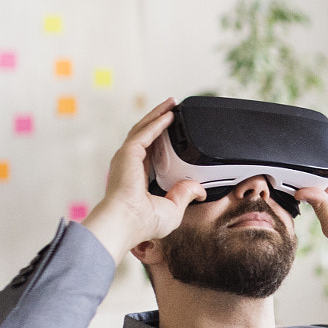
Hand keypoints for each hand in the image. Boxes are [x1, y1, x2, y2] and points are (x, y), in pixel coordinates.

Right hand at [81, 100, 203, 259]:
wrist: (127, 221)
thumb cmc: (143, 223)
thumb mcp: (173, 209)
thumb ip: (186, 195)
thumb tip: (200, 190)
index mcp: (138, 178)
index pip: (151, 153)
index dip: (161, 140)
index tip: (174, 132)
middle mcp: (130, 166)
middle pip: (146, 135)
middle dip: (160, 120)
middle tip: (174, 109)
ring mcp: (127, 158)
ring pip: (144, 129)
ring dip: (158, 115)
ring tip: (172, 104)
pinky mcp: (128, 153)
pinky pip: (145, 132)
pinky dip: (157, 122)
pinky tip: (169, 114)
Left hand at [298, 137, 327, 289]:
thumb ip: (319, 207)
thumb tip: (301, 191)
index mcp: (324, 206)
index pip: (306, 185)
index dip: (296, 176)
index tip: (284, 167)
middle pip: (317, 170)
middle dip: (308, 160)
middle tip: (295, 148)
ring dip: (324, 150)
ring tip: (311, 136)